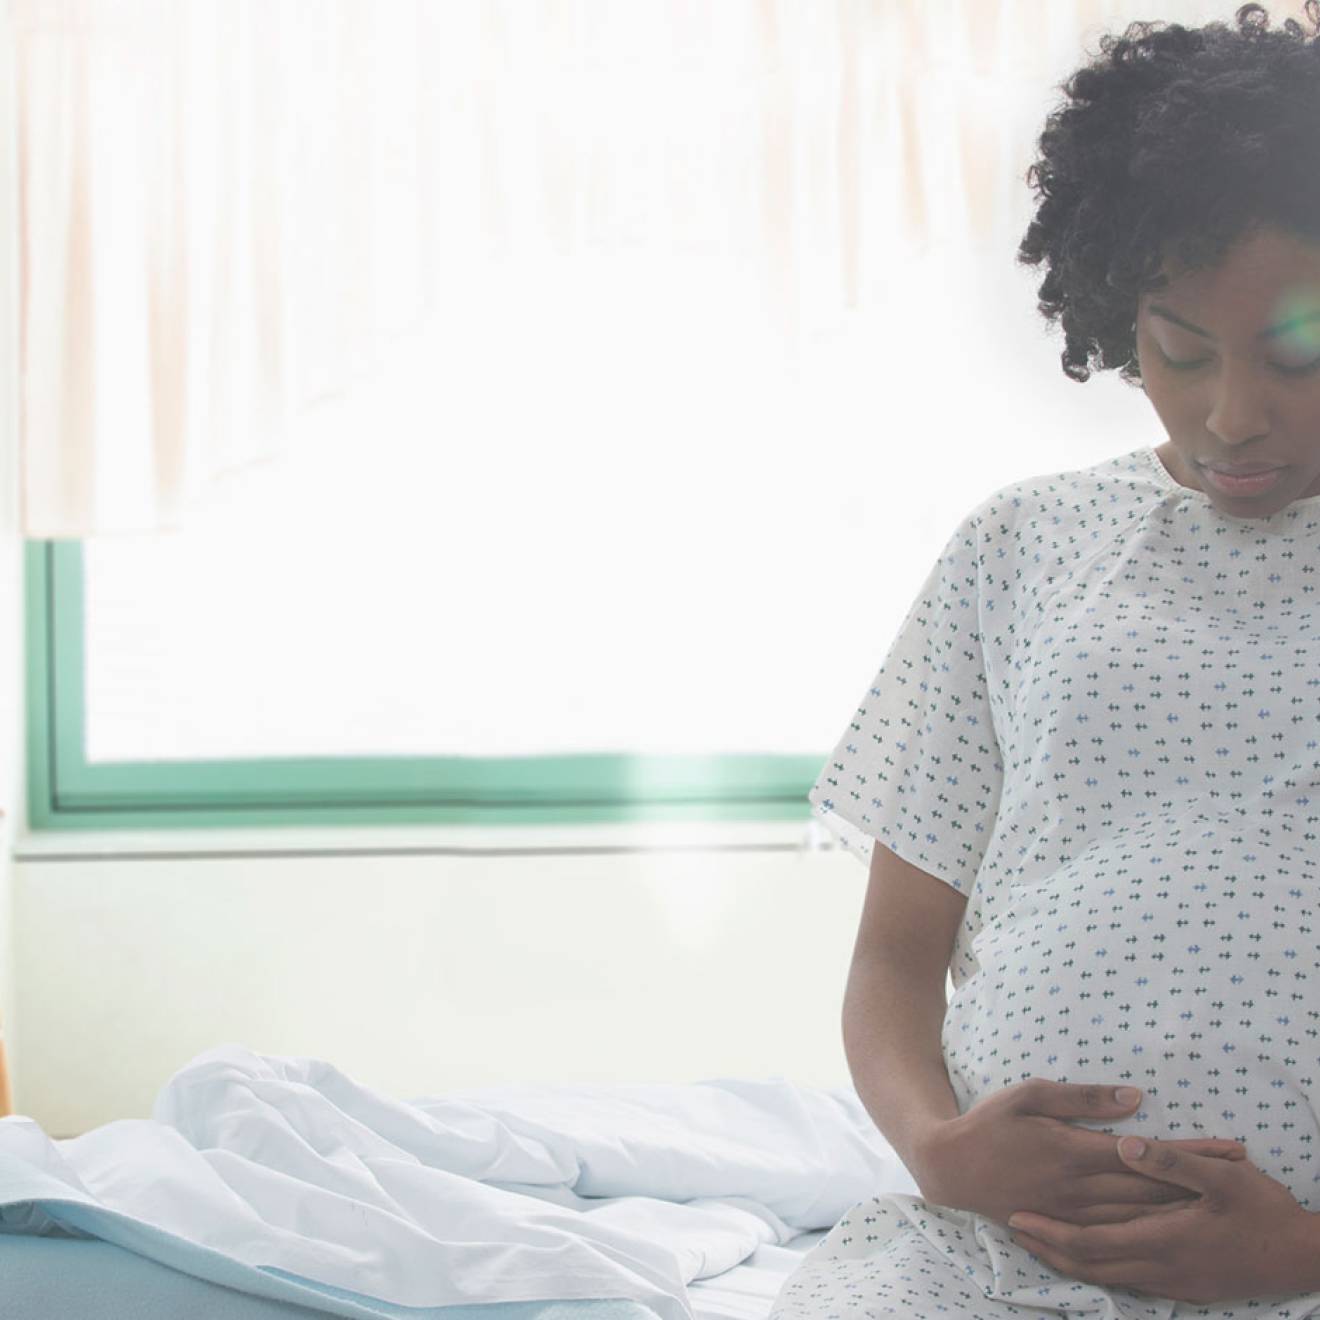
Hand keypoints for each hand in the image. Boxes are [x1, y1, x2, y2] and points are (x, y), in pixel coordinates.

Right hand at [911, 1077, 1246, 1228]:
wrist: (950, 1167)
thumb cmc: (989, 1123)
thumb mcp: (1030, 1094)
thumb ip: (1082, 1097)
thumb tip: (1134, 1098)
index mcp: (1075, 1151)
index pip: (1148, 1153)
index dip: (1191, 1151)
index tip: (1228, 1146)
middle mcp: (1081, 1189)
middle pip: (1153, 1187)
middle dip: (1201, 1179)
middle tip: (1241, 1171)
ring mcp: (1075, 1214)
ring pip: (1142, 1217)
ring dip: (1185, 1208)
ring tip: (1220, 1201)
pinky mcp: (1066, 1228)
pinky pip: (1119, 1235)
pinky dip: (1153, 1232)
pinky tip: (1173, 1230)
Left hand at [1007, 1136, 1316, 1304]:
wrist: (1304, 1258)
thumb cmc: (1264, 1211)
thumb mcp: (1222, 1176)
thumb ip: (1171, 1160)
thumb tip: (1126, 1142)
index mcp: (1163, 1239)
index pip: (1091, 1242)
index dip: (1051, 1231)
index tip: (1018, 1215)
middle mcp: (1162, 1268)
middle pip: (1090, 1266)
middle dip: (1049, 1249)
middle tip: (1014, 1229)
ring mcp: (1175, 1283)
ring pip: (1108, 1278)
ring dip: (1069, 1261)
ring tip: (1038, 1242)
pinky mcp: (1186, 1287)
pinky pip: (1130, 1283)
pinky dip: (1099, 1269)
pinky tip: (1090, 1258)